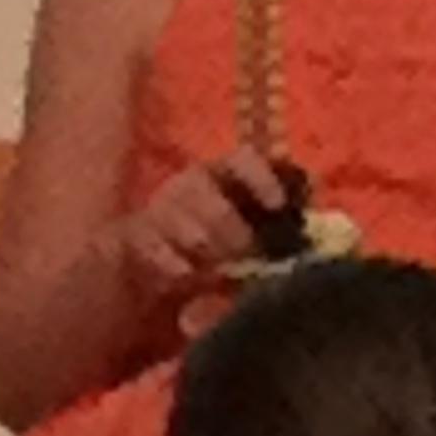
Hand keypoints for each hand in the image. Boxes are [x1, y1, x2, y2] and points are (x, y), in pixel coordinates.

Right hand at [98, 149, 293, 304]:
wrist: (149, 273)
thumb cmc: (213, 255)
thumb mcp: (245, 245)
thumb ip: (271, 241)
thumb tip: (301, 247)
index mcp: (224, 177)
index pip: (243, 158)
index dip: (261, 177)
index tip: (278, 205)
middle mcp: (191, 185)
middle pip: (209, 196)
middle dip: (230, 232)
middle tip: (244, 255)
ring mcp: (160, 208)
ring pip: (184, 223)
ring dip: (204, 249)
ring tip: (215, 271)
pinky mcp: (134, 235)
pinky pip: (152, 245)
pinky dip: (172, 265)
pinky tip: (184, 277)